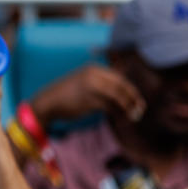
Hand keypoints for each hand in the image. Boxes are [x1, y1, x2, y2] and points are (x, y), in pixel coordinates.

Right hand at [30, 65, 144, 126]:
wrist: (47, 102)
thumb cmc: (65, 96)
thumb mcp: (84, 84)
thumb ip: (100, 85)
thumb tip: (121, 95)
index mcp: (94, 69)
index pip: (119, 78)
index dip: (130, 90)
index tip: (136, 100)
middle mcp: (94, 75)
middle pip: (121, 86)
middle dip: (133, 98)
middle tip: (140, 109)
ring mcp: (91, 87)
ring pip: (116, 97)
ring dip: (127, 108)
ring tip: (133, 116)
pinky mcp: (88, 100)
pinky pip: (109, 107)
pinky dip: (117, 113)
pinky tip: (120, 119)